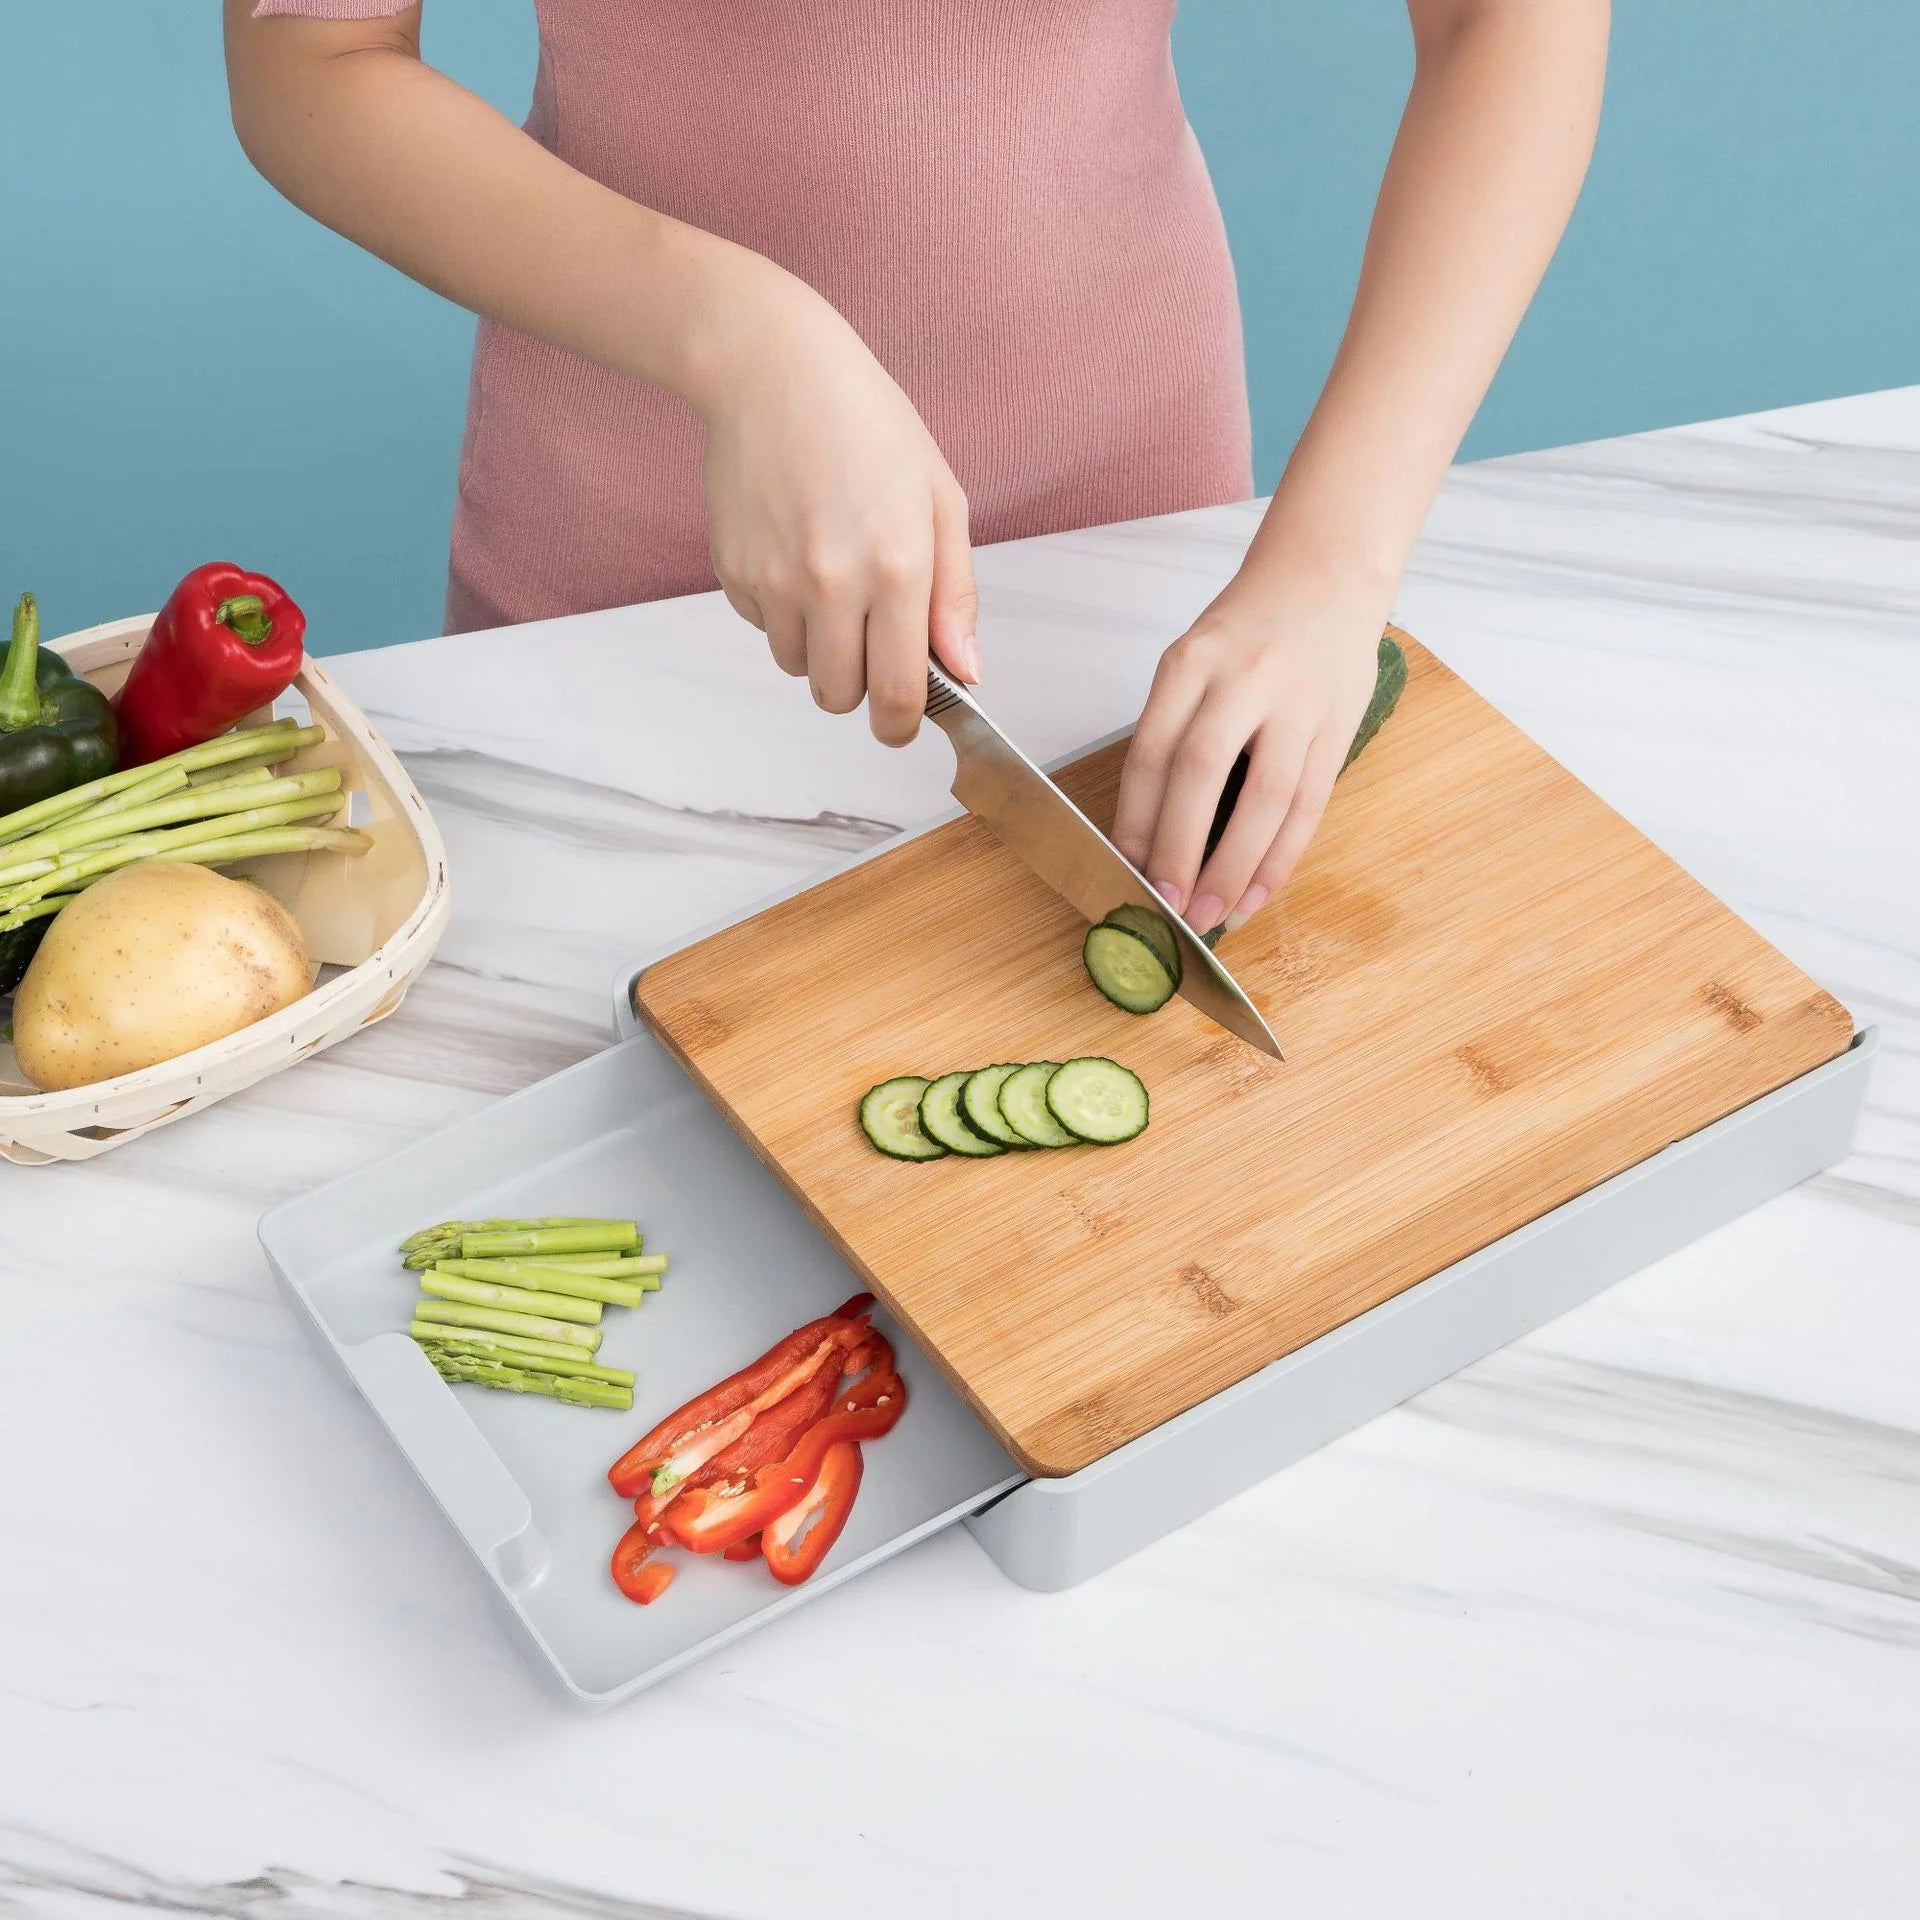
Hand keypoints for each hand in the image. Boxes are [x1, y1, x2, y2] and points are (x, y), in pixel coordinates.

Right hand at [700, 282, 979, 744]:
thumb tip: (964, 671)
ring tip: (833, 581)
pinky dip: (782, 612)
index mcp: (896, 567)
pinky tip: (795, 552)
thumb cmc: (865, 423)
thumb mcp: (940, 499)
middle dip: (860, 687)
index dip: (902, 726)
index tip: (903, 724)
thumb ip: (955, 595)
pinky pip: (763, 628)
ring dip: (820, 647)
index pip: (898, 694)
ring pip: (798, 668)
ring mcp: (774, 581)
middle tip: (872, 643)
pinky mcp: (732, 572)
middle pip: (839, 698)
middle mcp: (831, 583)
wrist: (771, 370)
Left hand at [1111, 574, 1388, 933]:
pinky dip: (1281, 858)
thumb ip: (1173, 730)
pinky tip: (1259, 894)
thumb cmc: (1248, 629)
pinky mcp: (1337, 728)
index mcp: (1191, 663)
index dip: (1137, 820)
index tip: (1126, 871)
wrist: (1327, 575)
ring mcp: (1296, 704)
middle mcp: (1243, 679)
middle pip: (1202, 775)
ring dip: (1236, 868)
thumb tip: (1148, 831)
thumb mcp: (1193, 658)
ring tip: (1213, 915)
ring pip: (1264, 799)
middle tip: (1168, 906)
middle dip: (1180, 850)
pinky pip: (1308, 805)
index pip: (1152, 753)